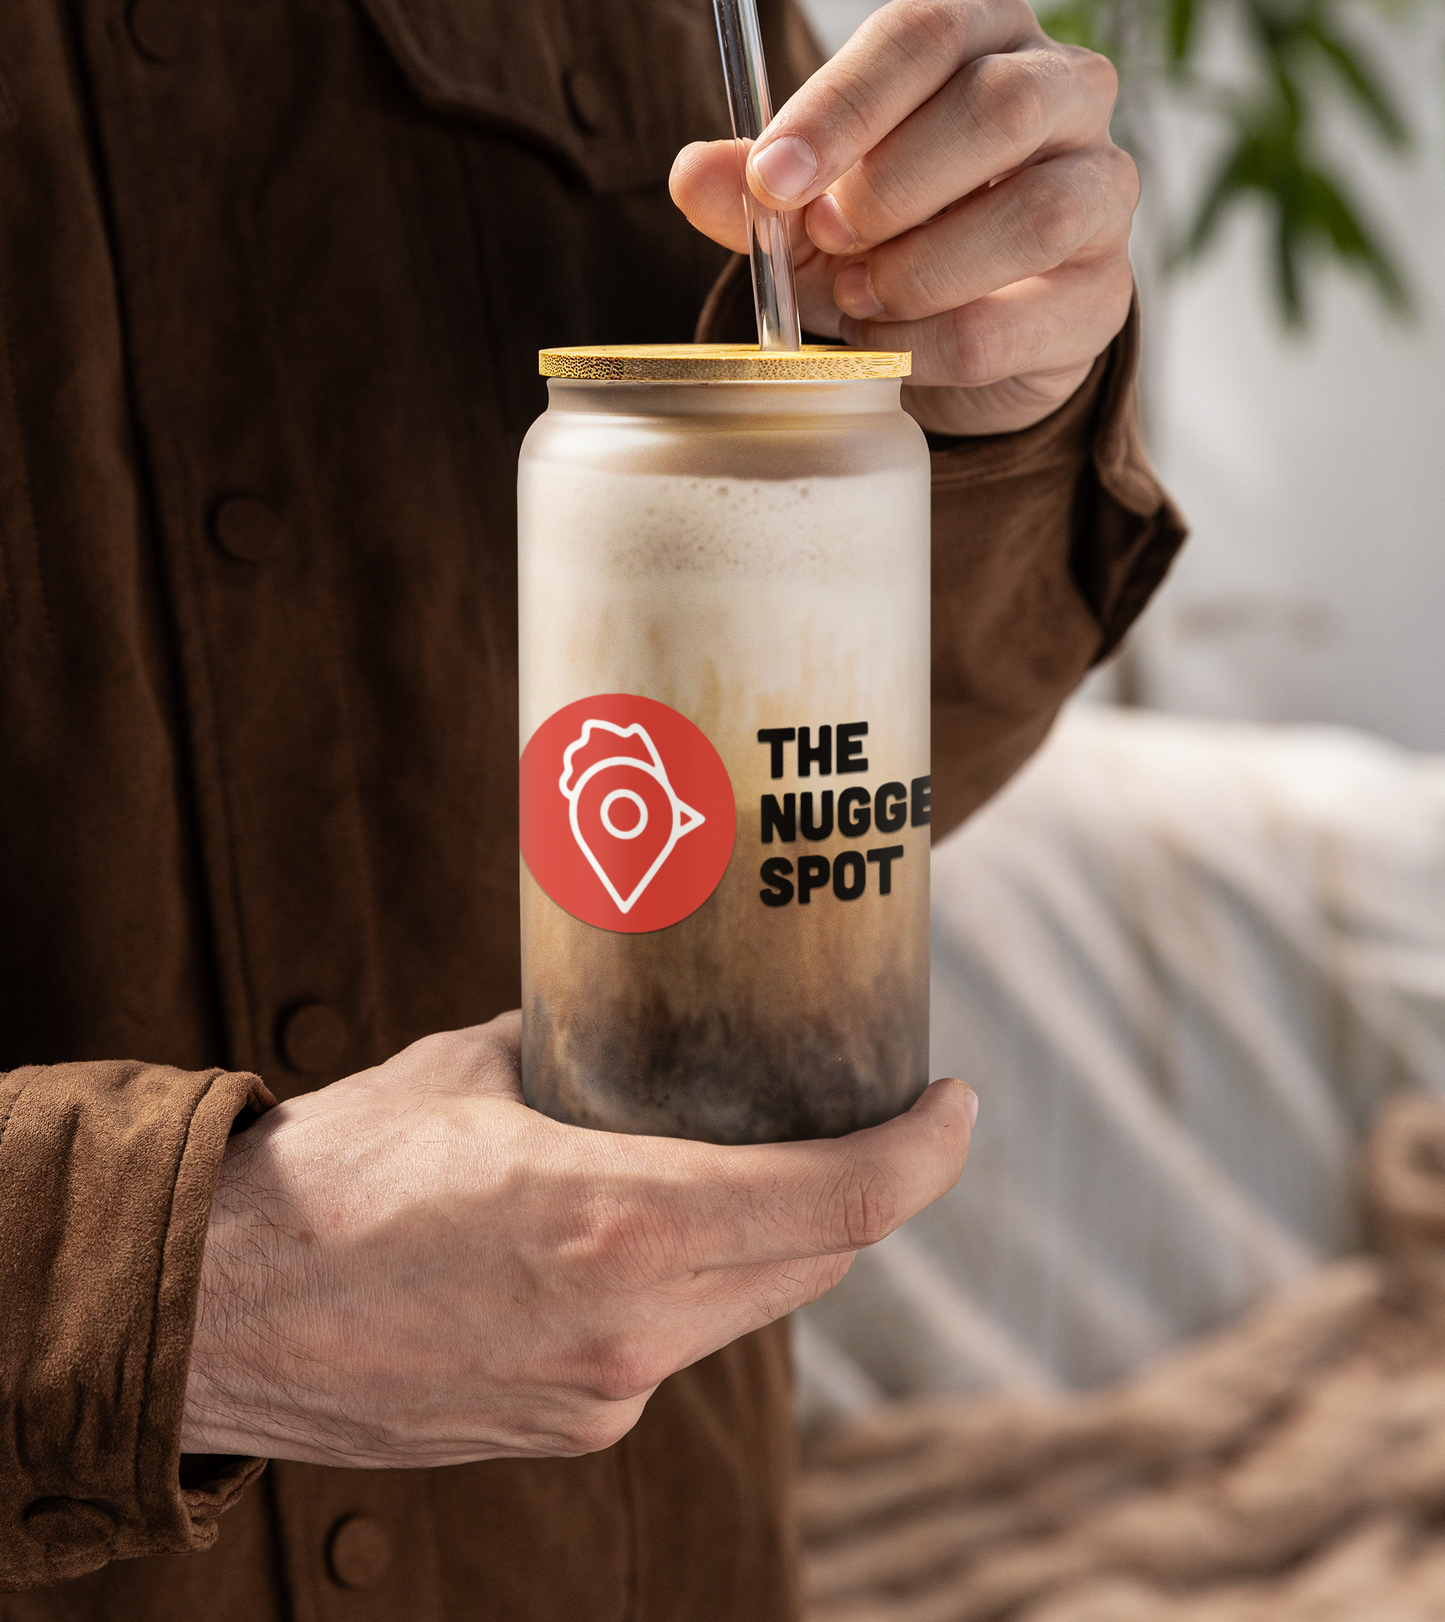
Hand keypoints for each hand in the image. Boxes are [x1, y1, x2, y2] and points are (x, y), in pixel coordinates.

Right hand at [181, 1012, 974, 1465]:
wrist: (220, 1309)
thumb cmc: (338, 1169)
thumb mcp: (476, 1071)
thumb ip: (582, 1055)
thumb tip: (633, 1014)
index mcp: (620, 1219)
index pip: (840, 1203)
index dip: (924, 1155)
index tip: (955, 1104)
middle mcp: (632, 1326)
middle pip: (815, 1260)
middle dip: (861, 1190)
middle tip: (868, 1116)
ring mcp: (603, 1391)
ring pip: (751, 1308)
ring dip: (781, 1239)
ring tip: (762, 1162)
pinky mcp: (567, 1426)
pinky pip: (675, 1346)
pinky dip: (698, 1285)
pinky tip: (653, 1235)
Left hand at [671, 0, 1136, 435]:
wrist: (955, 332)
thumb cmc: (883, 229)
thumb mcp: (804, 199)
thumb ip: (752, 185)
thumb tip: (691, 175)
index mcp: (982, 28)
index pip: (924, 32)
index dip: (843, 106)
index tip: (774, 179)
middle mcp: (1065, 88)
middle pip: (1000, 106)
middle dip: (891, 185)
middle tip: (825, 238)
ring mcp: (1102, 189)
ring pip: (1036, 213)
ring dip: (921, 268)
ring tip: (856, 294)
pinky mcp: (1104, 292)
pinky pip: (1022, 319)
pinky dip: (934, 341)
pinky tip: (891, 343)